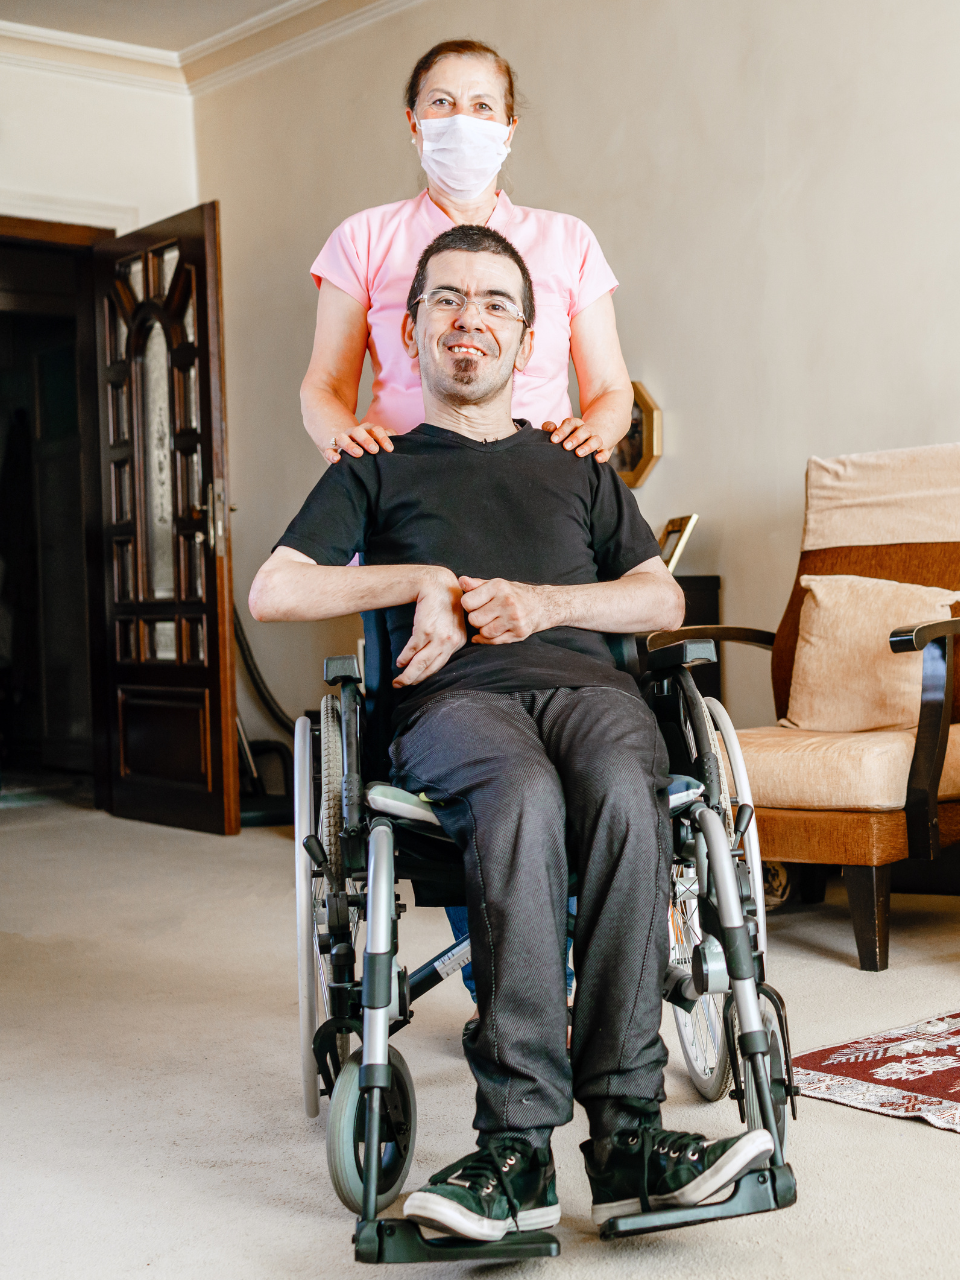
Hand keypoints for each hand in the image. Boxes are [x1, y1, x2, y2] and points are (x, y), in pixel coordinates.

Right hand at [323, 423, 396, 464]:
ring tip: (358, 453)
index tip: (390, 449)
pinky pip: (329, 449)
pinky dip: (332, 453)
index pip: (376, 430)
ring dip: (351, 444)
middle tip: (375, 450)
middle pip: (360, 431)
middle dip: (368, 440)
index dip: (383, 437)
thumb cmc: (365, 446)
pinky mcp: (330, 448)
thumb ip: (386, 442)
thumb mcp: (375, 442)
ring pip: (344, 438)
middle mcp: (354, 433)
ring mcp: (341, 439)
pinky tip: (337, 460)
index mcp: (366, 430)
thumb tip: (402, 445)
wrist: (341, 442)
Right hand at [393, 568, 466, 686]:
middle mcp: (450, 641)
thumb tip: (432, 656)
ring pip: (421, 663)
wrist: (438, 584)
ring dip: (408, 675)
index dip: (426, 676)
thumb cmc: (444, 603)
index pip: (441, 665)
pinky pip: (413, 649)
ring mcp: (438, 637)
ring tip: (398, 681)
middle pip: (430, 668)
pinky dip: (405, 658)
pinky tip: (400, 662)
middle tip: (402, 686)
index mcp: (459, 641)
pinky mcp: (426, 630)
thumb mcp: (452, 624)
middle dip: (415, 680)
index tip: (416, 681)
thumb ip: (447, 640)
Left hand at [459, 576, 552, 643]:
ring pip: (484, 632)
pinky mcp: (519, 633)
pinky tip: (493, 630)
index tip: (475, 604)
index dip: (468, 605)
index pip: (467, 602)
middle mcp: (507, 602)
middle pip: (474, 620)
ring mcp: (515, 619)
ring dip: (484, 629)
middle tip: (484, 614)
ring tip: (492, 621)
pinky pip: (494, 642)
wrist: (541, 605)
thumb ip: (476, 585)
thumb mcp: (495, 585)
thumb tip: (461, 581)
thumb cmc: (513, 594)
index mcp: (498, 587)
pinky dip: (489, 639)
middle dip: (476, 618)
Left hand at [543, 417, 611, 463]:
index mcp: (576, 425)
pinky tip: (597, 460)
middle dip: (575, 438)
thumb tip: (549, 427)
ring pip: (596, 439)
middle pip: (584, 430)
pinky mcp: (604, 450)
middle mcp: (587, 431)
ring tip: (578, 453)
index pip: (570, 423)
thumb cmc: (570, 436)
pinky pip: (605, 452)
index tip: (553, 440)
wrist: (594, 436)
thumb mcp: (561, 430)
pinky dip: (602, 455)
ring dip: (588, 446)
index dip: (562, 430)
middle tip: (565, 446)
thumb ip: (551, 428)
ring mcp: (596, 440)